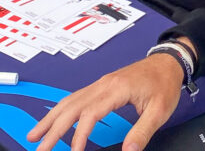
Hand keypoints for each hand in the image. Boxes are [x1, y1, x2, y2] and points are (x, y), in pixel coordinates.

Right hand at [27, 53, 184, 150]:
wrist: (168, 62)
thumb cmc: (164, 83)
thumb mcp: (159, 111)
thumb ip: (142, 132)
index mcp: (116, 89)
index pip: (90, 114)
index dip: (79, 135)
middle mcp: (104, 84)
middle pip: (71, 106)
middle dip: (52, 128)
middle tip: (38, 146)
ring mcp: (101, 83)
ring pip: (69, 100)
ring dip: (51, 117)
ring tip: (35, 134)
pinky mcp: (102, 85)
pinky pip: (76, 97)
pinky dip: (61, 109)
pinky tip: (54, 119)